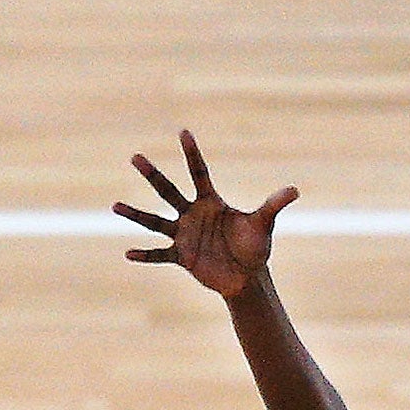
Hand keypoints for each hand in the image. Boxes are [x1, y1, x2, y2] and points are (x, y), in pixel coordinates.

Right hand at [113, 129, 298, 299]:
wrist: (246, 277)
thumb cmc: (254, 247)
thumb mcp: (263, 224)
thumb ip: (273, 205)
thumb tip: (295, 190)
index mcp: (211, 202)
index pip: (198, 172)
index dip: (191, 153)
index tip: (183, 132)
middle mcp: (192, 215)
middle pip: (168, 191)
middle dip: (152, 175)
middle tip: (135, 157)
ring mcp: (184, 235)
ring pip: (155, 221)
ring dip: (136, 214)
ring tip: (114, 206)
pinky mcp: (181, 257)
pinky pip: (159, 254)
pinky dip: (145, 255)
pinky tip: (129, 253)